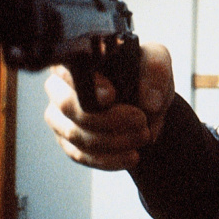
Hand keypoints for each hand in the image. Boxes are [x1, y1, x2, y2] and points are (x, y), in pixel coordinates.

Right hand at [44, 42, 174, 170]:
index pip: (66, 69)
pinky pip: (80, 156)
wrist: (148, 104)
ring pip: (74, 134)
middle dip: (107, 119)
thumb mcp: (157, 63)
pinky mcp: (68, 143)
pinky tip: (132, 156)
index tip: (112, 96)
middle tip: (141, 120)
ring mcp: (60, 118)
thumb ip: (156, 71)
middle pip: (68, 106)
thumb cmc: (144, 74)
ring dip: (112, 141)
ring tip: (144, 136)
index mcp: (76, 59)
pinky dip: (108, 159)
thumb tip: (149, 101)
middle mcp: (60, 88)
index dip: (86, 84)